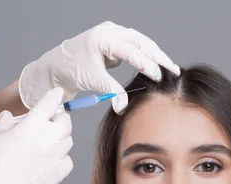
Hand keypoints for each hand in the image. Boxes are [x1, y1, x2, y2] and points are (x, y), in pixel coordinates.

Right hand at [0, 87, 72, 183]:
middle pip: (65, 123)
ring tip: (48, 143)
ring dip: (60, 139)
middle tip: (52, 122)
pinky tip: (51, 160)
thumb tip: (9, 117)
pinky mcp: (57, 175)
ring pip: (68, 142)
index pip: (49, 105)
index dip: (54, 97)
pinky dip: (62, 158)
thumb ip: (4, 123)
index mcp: (29, 127)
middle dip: (60, 119)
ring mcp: (54, 158)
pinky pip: (68, 161)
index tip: (57, 94)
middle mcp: (46, 141)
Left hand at [18, 21, 178, 113]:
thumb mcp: (93, 81)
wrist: (57, 65)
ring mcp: (113, 33)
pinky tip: (158, 64)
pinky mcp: (116, 40)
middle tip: (173, 70)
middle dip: (159, 57)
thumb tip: (124, 107)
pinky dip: (148, 54)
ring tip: (170, 68)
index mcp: (102, 38)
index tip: (158, 76)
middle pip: (141, 42)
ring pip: (141, 42)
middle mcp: (109, 31)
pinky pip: (136, 45)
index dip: (147, 63)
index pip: (131, 50)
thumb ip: (113, 92)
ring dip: (156, 55)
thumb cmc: (71, 69)